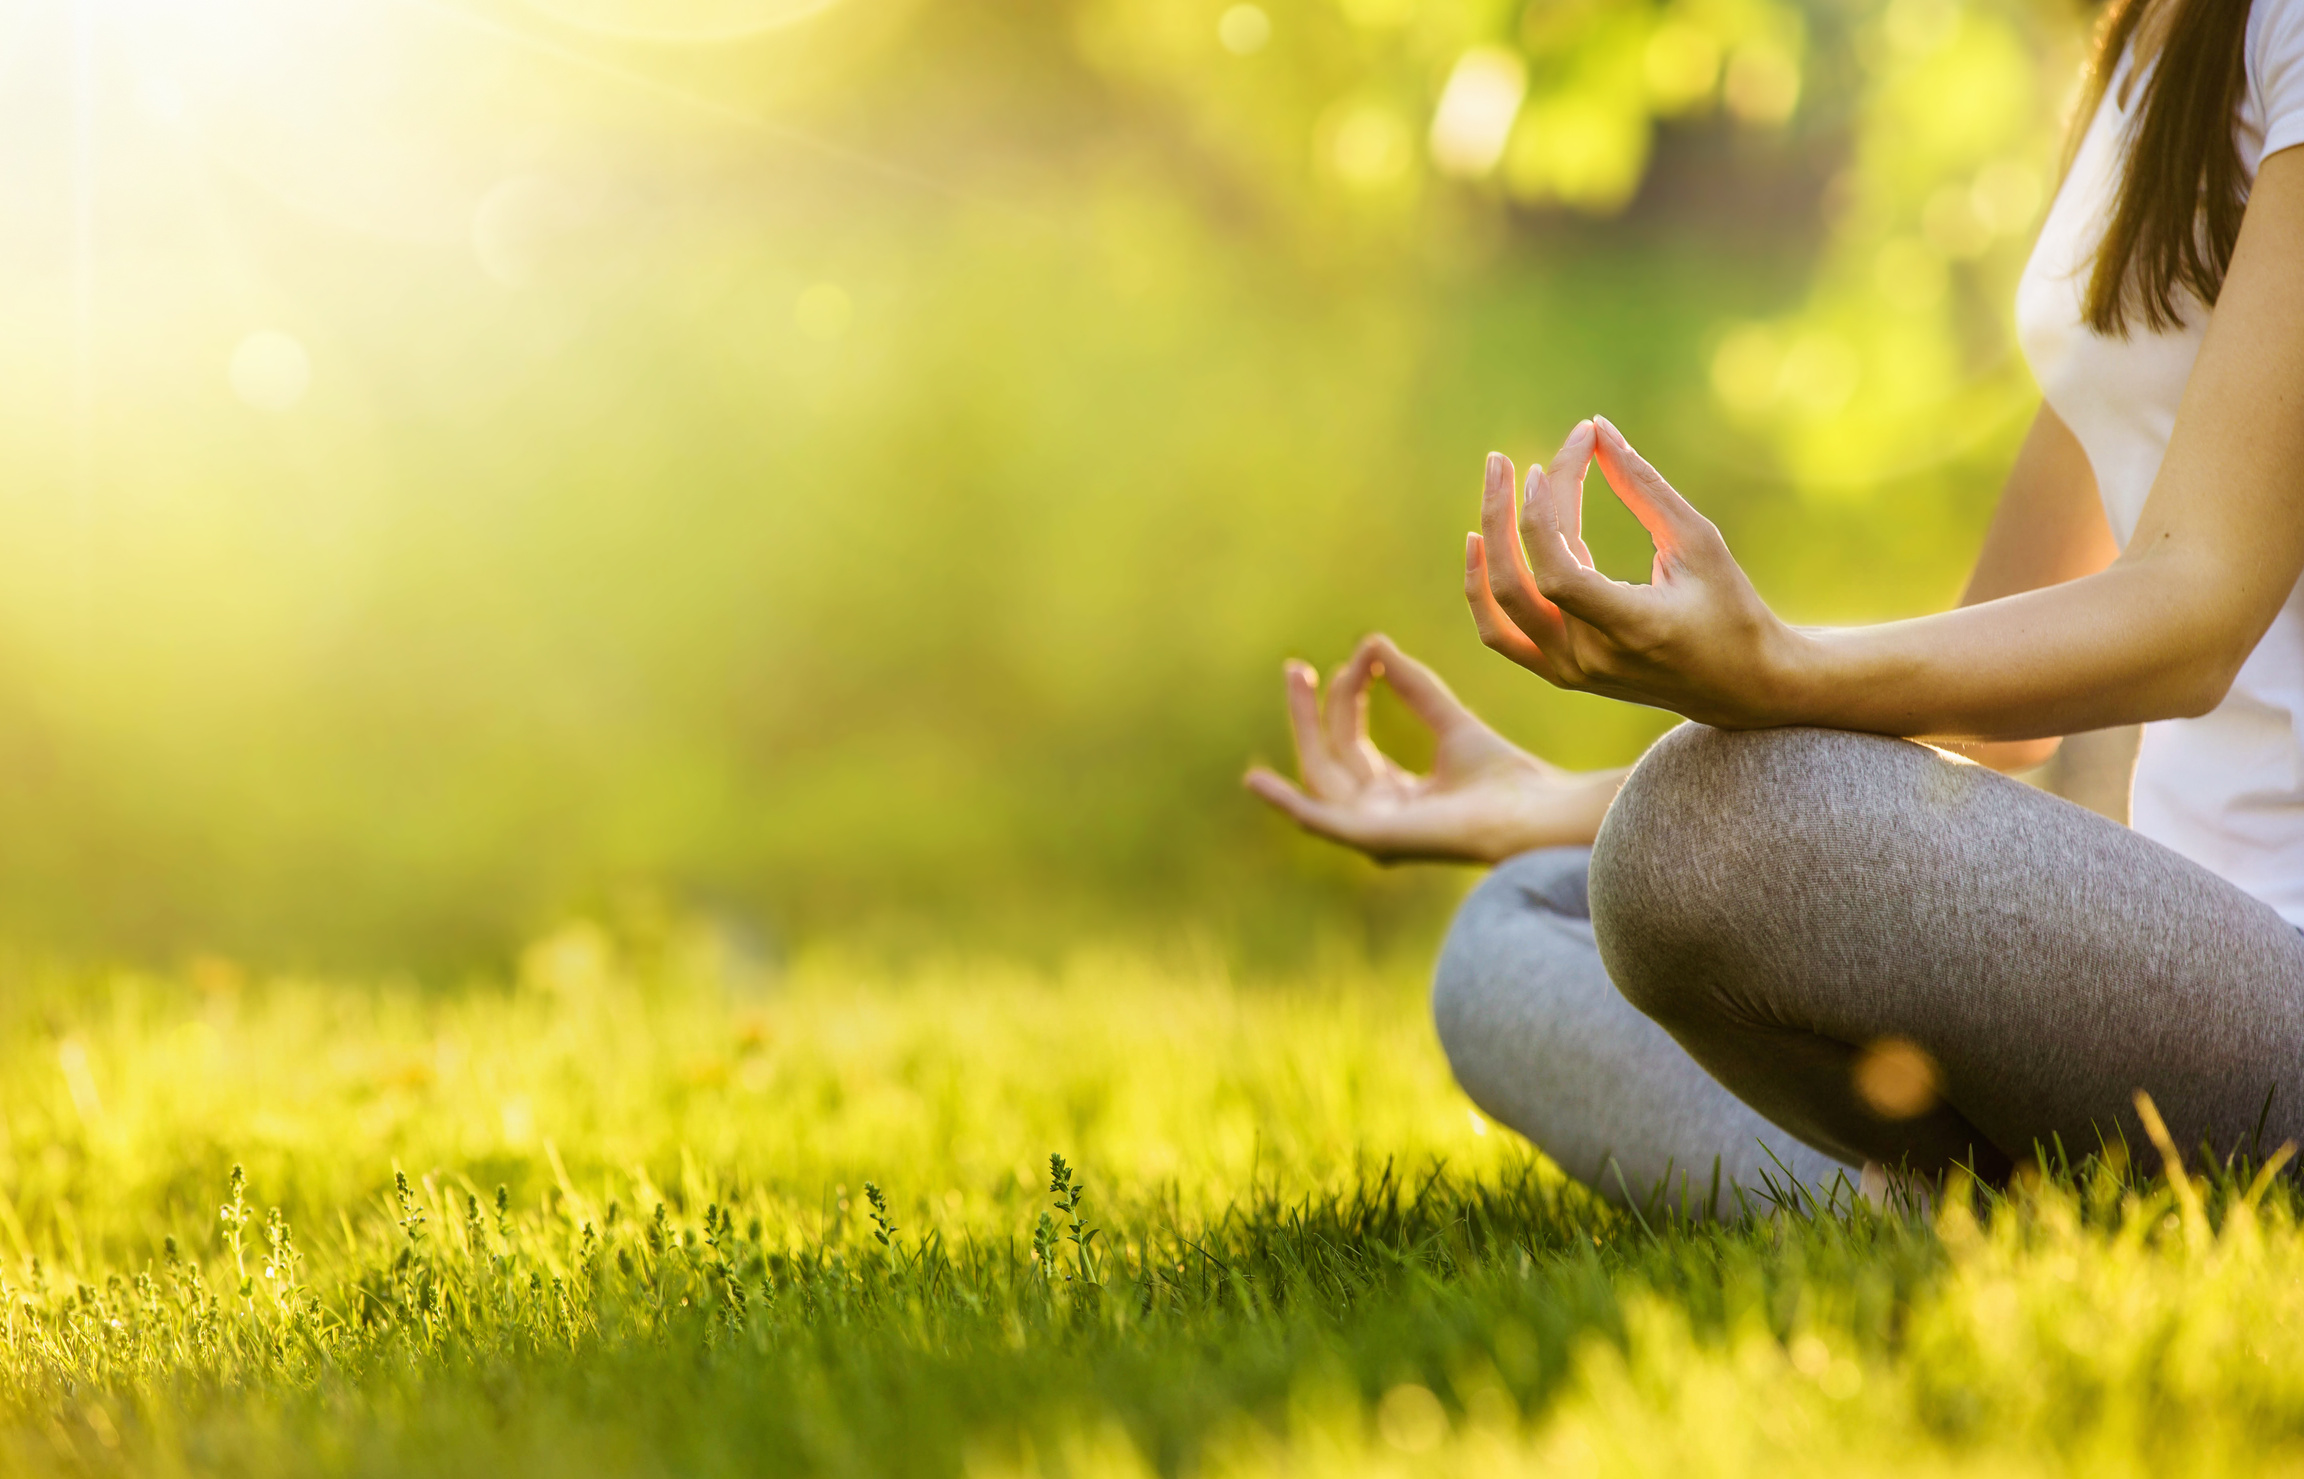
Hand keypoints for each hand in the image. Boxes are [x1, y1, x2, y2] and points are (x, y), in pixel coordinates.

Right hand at [1243, 634, 1623, 863]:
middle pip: (1329, 756)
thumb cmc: (1506, 778)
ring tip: (1296, 675)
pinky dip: (1286, 803)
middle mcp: (1379, 816)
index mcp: (1398, 798)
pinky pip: (1317, 820)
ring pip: (1321, 772)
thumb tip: (1374, 646)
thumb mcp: (1451, 721)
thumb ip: (1414, 688)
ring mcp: (1373, 830)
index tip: (1363, 655)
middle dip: (1310, 709)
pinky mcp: (1374, 838)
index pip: (1352, 744)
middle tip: (1295, 666)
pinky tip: (1257, 781)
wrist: (1532, 810)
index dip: (1348, 696)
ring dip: (1305, 723)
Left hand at [1465, 417, 1805, 728]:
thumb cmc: (1730, 607)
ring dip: (1488, 547)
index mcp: (1632, 629)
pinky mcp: (1560, 673)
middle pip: (1519, 583)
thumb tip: (1599, 430)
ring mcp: (1569, 672)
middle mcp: (1591, 659)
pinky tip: (1480, 541)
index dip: (1541, 518)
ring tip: (1494, 487)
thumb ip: (1645, 488)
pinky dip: (1483, 590)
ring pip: (1498, 610)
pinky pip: (1501, 633)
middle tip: (1500, 461)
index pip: (1559, 575)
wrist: (1740, 687)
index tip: (1547, 466)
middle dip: (1503, 514)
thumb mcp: (1698, 542)